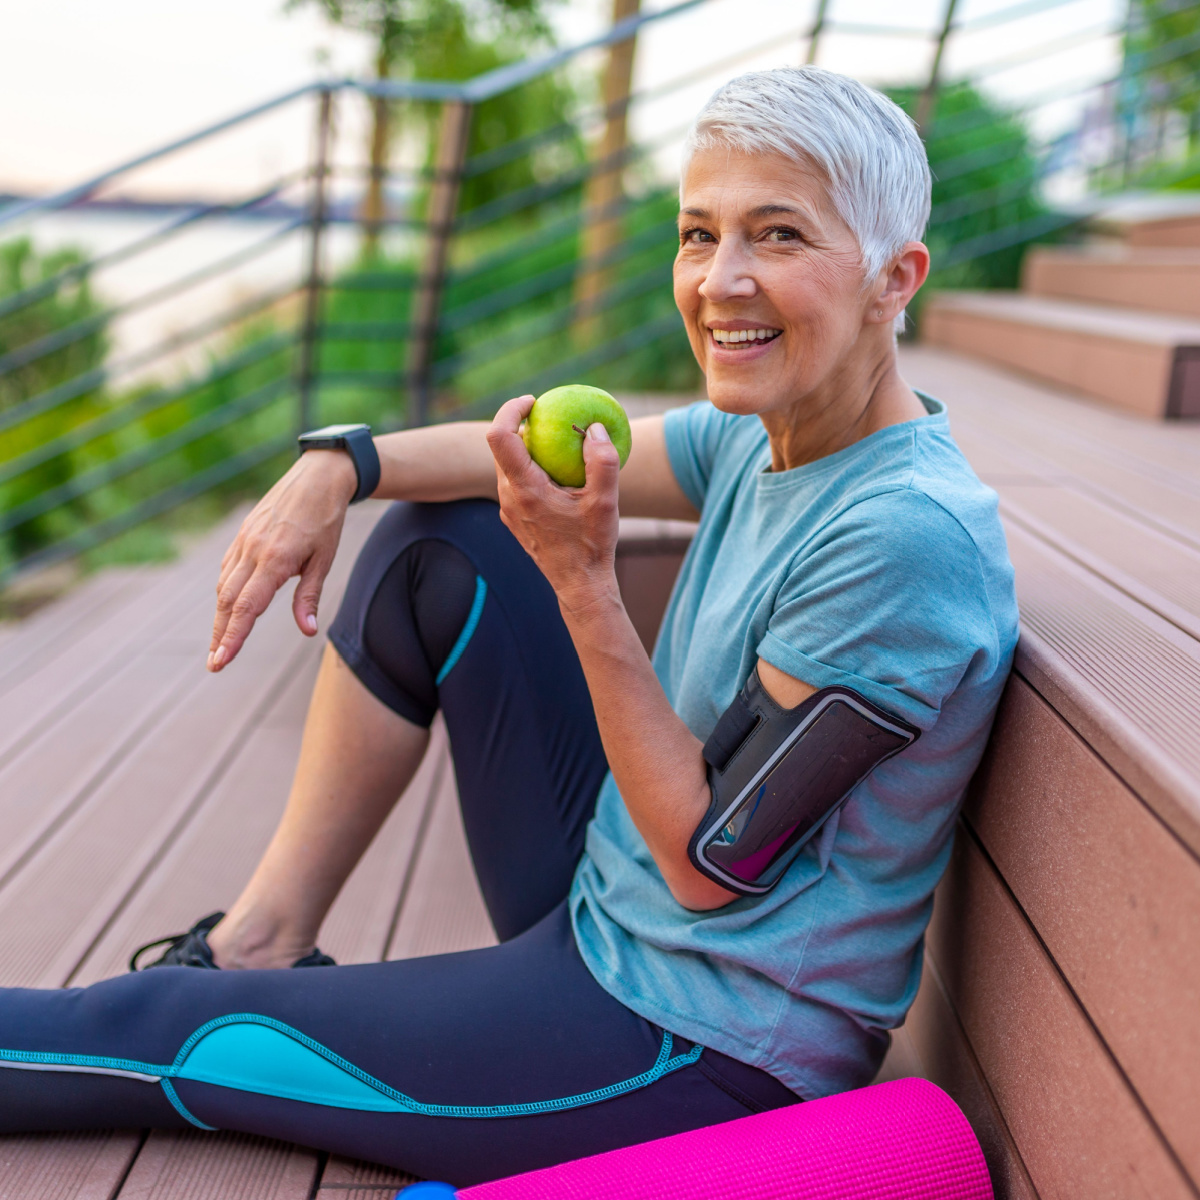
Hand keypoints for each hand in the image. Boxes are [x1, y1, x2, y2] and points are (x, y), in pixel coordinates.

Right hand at [208, 450, 356, 671]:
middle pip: (229, 602)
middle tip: (215, 664)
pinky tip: (228, 608)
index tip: (221, 660)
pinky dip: (225, 592)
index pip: (247, 607)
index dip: (233, 637)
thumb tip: (307, 630)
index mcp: (275, 560)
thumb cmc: (326, 520)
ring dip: (220, 617)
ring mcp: (244, 542)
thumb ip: (309, 596)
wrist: (317, 477)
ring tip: (219, 644)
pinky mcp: (242, 535)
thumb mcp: (325, 560)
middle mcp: (253, 551)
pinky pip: (228, 569)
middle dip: (220, 635)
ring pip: (224, 586)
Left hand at [486, 394, 621, 612]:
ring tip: (557, 443)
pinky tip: (558, 473)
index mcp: (525, 489)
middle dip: (520, 425)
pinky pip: (516, 483)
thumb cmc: (592, 545)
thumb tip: (593, 427)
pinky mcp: (515, 519)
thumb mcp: (606, 502)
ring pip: (507, 466)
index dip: (510, 410)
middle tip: (549, 416)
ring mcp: (509, 510)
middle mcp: (509, 498)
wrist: (579, 585)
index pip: (500, 436)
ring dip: (527, 449)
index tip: (534, 401)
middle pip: (501, 448)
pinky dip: (531, 468)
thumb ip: (602, 461)